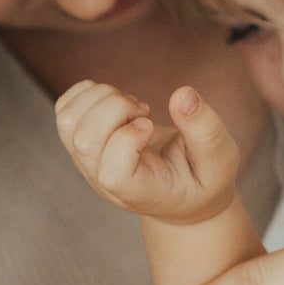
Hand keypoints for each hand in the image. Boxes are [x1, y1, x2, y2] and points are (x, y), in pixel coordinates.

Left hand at [55, 80, 239, 222]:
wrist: (180, 192)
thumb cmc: (202, 179)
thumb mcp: (219, 160)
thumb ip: (206, 131)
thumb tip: (184, 95)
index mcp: (137, 193)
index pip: (112, 172)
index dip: (128, 139)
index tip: (151, 127)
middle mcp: (103, 181)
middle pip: (84, 139)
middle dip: (117, 108)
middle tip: (144, 111)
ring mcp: (87, 164)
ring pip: (68, 120)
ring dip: (102, 97)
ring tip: (131, 106)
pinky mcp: (80, 143)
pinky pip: (64, 109)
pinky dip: (89, 92)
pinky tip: (118, 101)